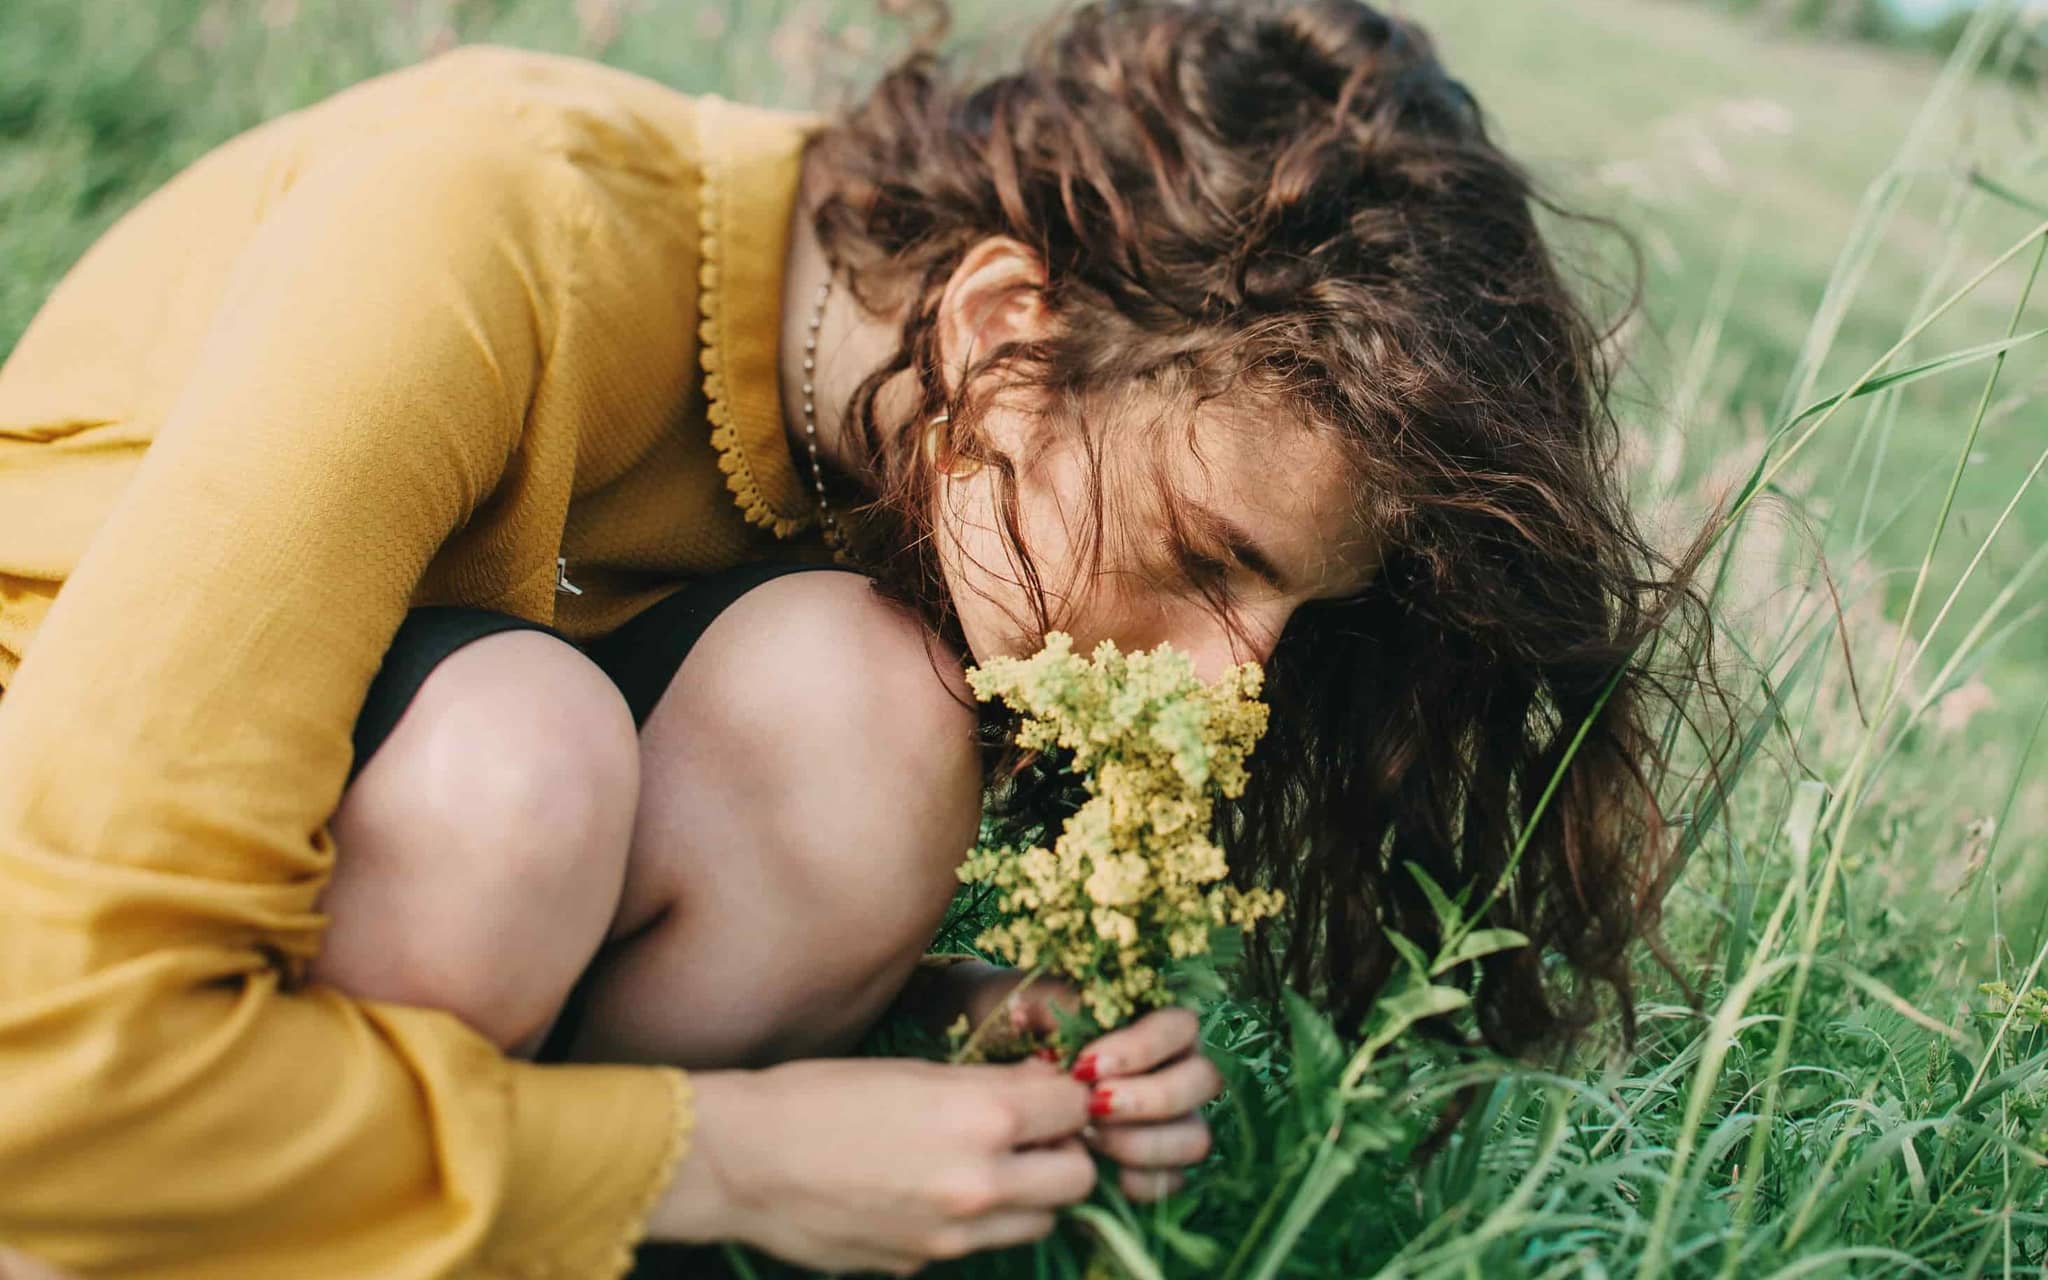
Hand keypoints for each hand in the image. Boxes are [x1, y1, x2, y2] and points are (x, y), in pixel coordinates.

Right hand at [649, 1057, 1096, 1274]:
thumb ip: (988, 1086)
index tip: (1046, 1094)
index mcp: (982, 1117)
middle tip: (1030, 1134)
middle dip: (1063, 1152)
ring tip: (987, 1165)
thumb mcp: (913, 1071)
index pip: (1075, 1108)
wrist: (744, 1161)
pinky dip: (976, 1223)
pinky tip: (932, 1193)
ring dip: (1029, 1194)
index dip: (1064, 1098)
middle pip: (1077, 1178)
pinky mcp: (921, 1265)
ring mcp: (953, 1235)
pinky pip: (979, 1246)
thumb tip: (1044, 1088)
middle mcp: (981, 1182)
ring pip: (1040, 1221)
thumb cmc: (820, 1097)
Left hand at [956, 965, 1224, 1201]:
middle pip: (1202, 1082)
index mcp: (1159, 1022)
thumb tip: (1032, 1017)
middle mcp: (1179, 1068)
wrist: (1006, 1062)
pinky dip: (1142, 1181)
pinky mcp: (1158, 1162)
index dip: (1141, 1049)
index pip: (1180, 1027)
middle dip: (1149, 1099)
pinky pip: (1172, 1180)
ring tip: (1092, 1140)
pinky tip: (1104, 1172)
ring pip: (1194, 1137)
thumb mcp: (1027, 1005)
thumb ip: (1042, 1004)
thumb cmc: (1027, 1027)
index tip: (1085, 1067)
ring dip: (1145, 1143)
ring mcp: (1174, 1118)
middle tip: (1094, 1109)